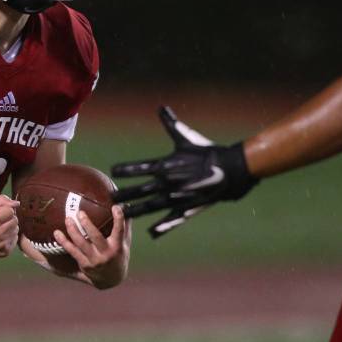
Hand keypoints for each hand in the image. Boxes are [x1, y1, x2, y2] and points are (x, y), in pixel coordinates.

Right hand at [0, 196, 19, 256]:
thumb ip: (0, 200)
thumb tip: (17, 203)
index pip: (11, 211)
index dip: (5, 209)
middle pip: (15, 220)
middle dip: (8, 218)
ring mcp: (0, 245)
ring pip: (16, 230)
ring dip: (10, 227)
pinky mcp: (4, 252)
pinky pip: (15, 239)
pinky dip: (10, 236)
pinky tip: (0, 236)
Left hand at [51, 204, 130, 289]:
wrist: (111, 280)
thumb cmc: (119, 256)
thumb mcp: (125, 243)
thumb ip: (125, 226)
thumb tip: (124, 205)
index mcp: (117, 247)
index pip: (119, 231)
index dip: (119, 219)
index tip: (116, 207)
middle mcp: (106, 254)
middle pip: (95, 237)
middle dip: (87, 224)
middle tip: (79, 212)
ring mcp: (94, 260)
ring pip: (81, 244)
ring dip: (73, 231)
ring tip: (68, 219)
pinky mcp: (84, 264)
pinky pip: (72, 251)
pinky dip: (64, 242)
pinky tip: (57, 233)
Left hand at [111, 106, 257, 237]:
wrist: (230, 169)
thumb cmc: (207, 151)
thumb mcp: (186, 137)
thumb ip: (171, 124)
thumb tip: (161, 107)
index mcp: (166, 165)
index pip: (139, 168)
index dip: (125, 170)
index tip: (112, 171)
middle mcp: (168, 184)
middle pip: (140, 191)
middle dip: (124, 194)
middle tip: (110, 198)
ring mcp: (177, 198)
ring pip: (151, 207)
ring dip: (135, 211)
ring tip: (122, 214)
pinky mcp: (188, 208)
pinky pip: (171, 220)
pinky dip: (162, 227)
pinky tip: (151, 233)